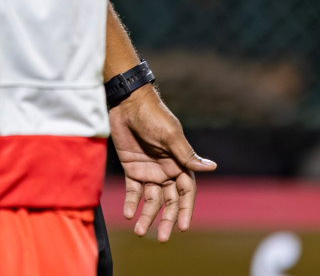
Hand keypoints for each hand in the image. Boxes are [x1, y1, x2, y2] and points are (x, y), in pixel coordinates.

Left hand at [110, 85, 216, 240]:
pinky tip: (128, 214)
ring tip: (140, 231)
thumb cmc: (153, 116)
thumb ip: (186, 155)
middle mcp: (167, 171)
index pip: (186, 193)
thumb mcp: (169, 135)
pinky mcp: (132, 168)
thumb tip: (212, 167)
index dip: (185, 210)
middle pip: (169, 201)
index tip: (183, 227)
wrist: (127, 102)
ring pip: (151, 199)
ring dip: (146, 215)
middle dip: (166, 219)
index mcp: (180, 164)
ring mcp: (149, 171)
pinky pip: (133, 190)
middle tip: (161, 237)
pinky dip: (132, 202)